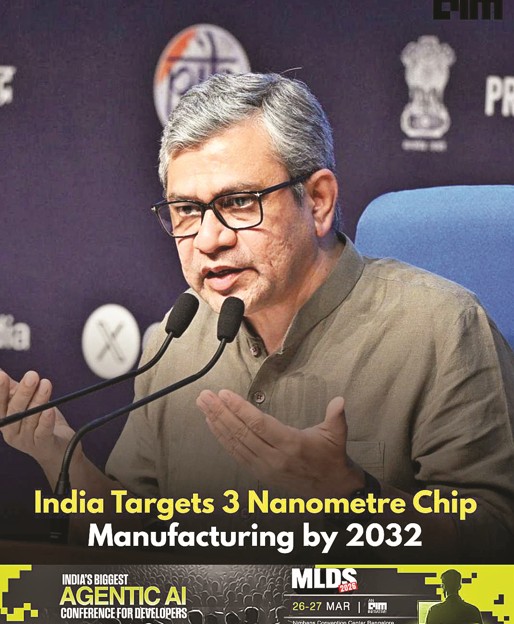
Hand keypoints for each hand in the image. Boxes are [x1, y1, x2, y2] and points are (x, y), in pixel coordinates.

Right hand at [0, 369, 76, 468]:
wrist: (57, 448)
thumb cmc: (39, 422)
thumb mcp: (26, 403)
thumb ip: (13, 389)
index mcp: (5, 420)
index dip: (0, 391)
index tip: (2, 375)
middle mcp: (11, 432)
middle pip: (15, 410)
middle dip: (23, 392)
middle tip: (32, 376)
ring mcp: (26, 441)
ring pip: (31, 418)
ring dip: (39, 399)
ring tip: (46, 384)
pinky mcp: (43, 445)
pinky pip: (43, 432)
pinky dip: (45, 420)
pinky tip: (50, 409)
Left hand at [196, 389, 364, 497]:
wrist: (331, 490)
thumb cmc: (330, 457)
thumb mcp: (336, 435)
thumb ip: (336, 416)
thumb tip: (339, 401)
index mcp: (291, 444)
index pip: (259, 424)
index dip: (239, 409)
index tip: (225, 394)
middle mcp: (274, 457)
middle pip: (241, 432)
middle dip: (220, 413)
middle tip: (205, 397)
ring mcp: (264, 467)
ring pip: (235, 443)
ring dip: (217, 424)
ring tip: (204, 407)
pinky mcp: (259, 473)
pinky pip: (236, 454)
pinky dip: (222, 439)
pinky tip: (213, 426)